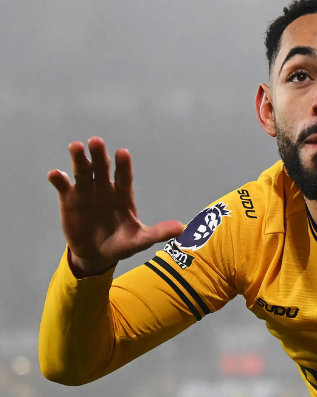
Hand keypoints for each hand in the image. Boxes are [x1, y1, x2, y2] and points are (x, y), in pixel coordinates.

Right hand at [47, 137, 183, 276]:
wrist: (97, 254)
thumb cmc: (121, 244)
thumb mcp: (140, 240)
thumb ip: (158, 233)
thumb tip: (181, 229)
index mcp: (123, 195)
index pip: (124, 177)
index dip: (123, 165)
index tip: (122, 153)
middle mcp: (105, 188)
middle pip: (102, 168)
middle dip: (99, 155)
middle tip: (96, 141)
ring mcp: (86, 192)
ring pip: (83, 171)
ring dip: (79, 159)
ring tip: (75, 146)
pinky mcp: (68, 199)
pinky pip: (63, 186)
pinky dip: (58, 179)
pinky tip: (55, 174)